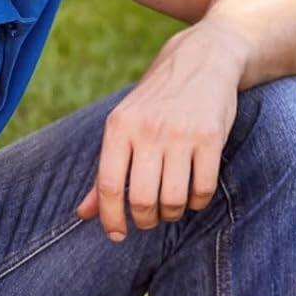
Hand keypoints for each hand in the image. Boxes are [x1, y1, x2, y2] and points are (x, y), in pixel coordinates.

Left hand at [76, 21, 249, 240]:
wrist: (203, 60)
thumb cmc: (159, 100)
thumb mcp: (126, 125)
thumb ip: (107, 170)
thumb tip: (84, 214)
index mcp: (119, 126)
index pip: (108, 184)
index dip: (111, 217)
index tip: (118, 235)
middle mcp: (148, 130)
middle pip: (141, 197)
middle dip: (145, 220)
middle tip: (150, 220)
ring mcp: (181, 134)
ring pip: (173, 198)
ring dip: (172, 214)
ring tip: (172, 209)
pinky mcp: (211, 138)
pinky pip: (203, 188)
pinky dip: (198, 202)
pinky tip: (194, 197)